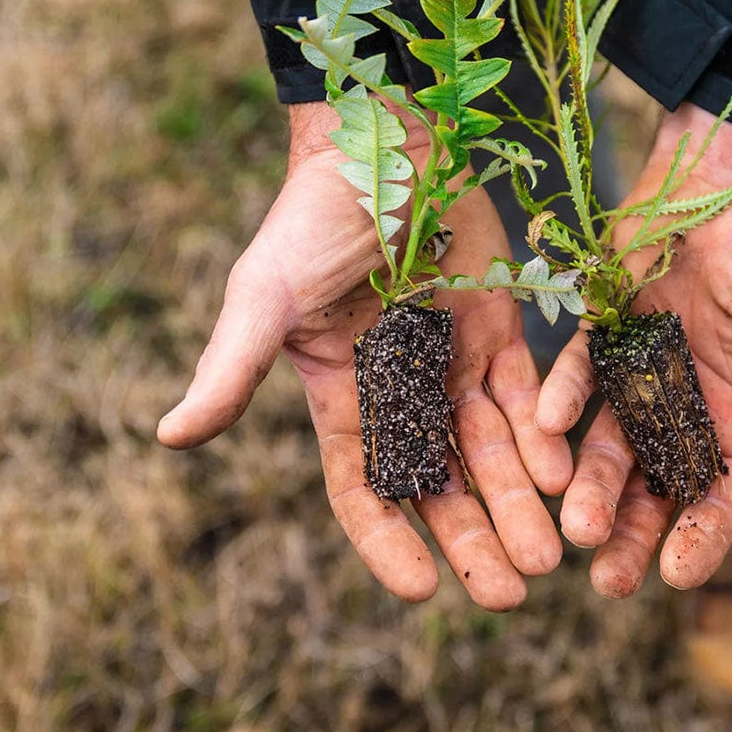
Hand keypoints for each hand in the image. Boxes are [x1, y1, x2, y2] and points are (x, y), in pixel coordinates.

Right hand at [158, 101, 569, 609]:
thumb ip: (231, 366)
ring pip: (491, 450)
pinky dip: (544, 436)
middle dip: (473, 539)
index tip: (421, 591)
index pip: (363, 488)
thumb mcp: (265, 295)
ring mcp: (453, 361)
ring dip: (519, 503)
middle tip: (510, 594)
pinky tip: (564, 475)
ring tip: (548, 559)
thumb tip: (167, 438)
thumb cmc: (313, 215)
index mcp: (341, 393)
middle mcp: (401, 389)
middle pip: (440, 483)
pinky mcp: (499, 328)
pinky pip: (527, 395)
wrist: (383, 138)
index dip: (386, 541)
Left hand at [537, 102, 731, 597]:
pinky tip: (549, 425)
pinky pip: (578, 372)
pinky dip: (562, 397)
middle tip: (602, 581)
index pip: (720, 495)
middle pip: (656, 484)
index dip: (699, 537)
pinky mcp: (605, 327)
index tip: (674, 579)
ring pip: (609, 439)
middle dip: (631, 531)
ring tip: (572, 525)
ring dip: (591, 481)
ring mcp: (643, 367)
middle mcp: (688, 402)